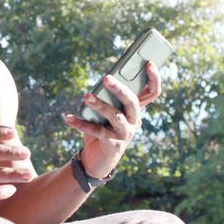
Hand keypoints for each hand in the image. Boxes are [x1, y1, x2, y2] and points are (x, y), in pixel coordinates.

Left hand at [64, 61, 162, 177]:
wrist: (97, 160)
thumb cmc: (102, 128)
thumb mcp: (106, 111)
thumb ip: (108, 97)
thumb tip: (103, 80)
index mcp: (135, 110)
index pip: (152, 92)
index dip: (154, 78)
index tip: (149, 63)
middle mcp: (134, 121)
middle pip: (132, 102)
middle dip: (120, 89)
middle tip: (106, 78)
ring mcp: (126, 133)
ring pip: (115, 116)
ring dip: (100, 105)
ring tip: (86, 96)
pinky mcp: (113, 144)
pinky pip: (97, 131)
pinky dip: (81, 123)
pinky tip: (69, 118)